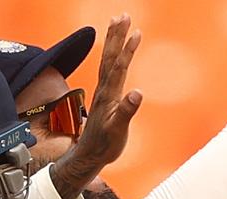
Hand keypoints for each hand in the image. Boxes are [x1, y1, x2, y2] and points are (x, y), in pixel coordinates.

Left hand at [50, 14, 141, 198]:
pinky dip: (114, 54)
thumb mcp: (118, 131)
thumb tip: (137, 92)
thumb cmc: (105, 146)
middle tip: (123, 15)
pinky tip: (118, 50)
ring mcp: (103, 91)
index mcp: (108, 96)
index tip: (136, 32)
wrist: (89, 155)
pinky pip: (109, 68)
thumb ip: (126, 112)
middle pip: (110, 57)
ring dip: (114, 40)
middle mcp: (104, 90)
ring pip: (108, 60)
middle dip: (117, 35)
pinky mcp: (105, 96)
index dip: (127, 50)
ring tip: (119, 21)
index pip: (118, 68)